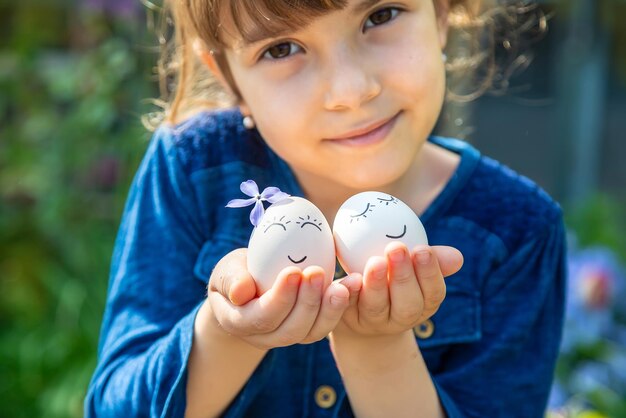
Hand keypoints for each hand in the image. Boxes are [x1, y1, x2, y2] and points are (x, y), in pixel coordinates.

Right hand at [207, 248, 350, 349]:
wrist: (248, 288)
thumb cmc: (236, 274)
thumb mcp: (226, 271)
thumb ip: (231, 279)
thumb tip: (241, 291)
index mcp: (240, 323)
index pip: (262, 316)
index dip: (280, 297)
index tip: (293, 271)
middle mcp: (265, 337)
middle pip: (291, 328)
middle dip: (308, 301)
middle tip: (318, 272)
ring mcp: (288, 336)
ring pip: (312, 331)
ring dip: (331, 308)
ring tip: (345, 283)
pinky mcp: (308, 330)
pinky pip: (326, 324)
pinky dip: (341, 306)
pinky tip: (353, 284)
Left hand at [336, 243, 462, 336]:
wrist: (358, 306)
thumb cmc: (394, 277)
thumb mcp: (413, 267)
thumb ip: (430, 259)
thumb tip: (457, 257)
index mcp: (423, 304)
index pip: (434, 293)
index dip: (430, 273)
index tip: (422, 249)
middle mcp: (400, 317)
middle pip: (407, 304)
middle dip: (403, 277)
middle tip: (397, 249)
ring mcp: (372, 321)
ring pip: (376, 307)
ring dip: (376, 284)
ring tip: (375, 261)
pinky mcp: (346, 317)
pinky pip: (346, 306)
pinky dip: (348, 291)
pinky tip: (350, 277)